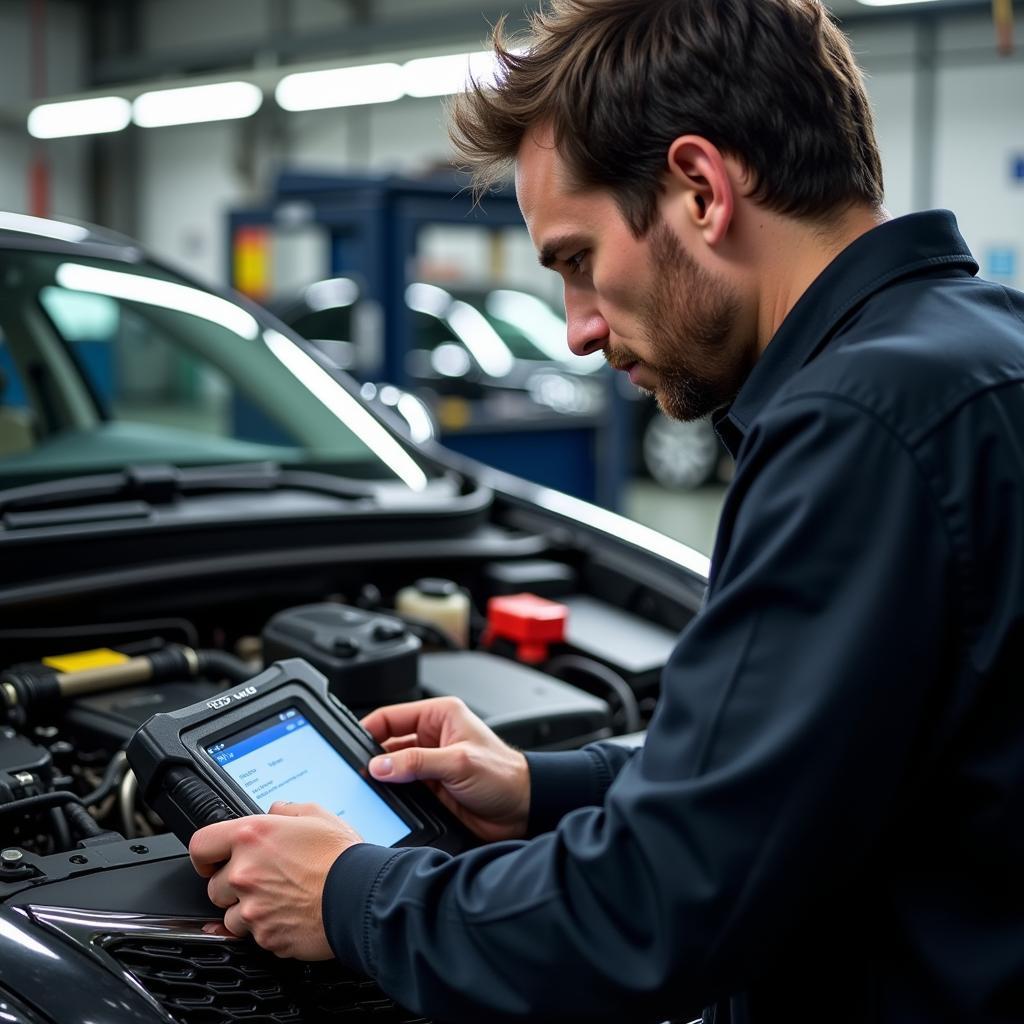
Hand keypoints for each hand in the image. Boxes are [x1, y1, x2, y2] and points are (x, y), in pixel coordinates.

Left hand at [189, 801, 361, 958]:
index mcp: (252, 837)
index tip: (213, 861)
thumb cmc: (341, 856)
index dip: (205, 855)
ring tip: (280, 900)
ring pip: (231, 916)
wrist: (360, 894)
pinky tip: (290, 915)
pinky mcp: (264, 936)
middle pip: (213, 887)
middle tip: (263, 880)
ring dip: (248, 910)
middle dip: (233, 885)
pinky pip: (254, 936)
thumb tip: (275, 811)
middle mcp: (244, 872)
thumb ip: (287, 810)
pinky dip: (267, 929)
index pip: (201, 845)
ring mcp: (252, 908)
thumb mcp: (317, 814)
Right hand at [362, 697, 529, 841]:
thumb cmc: (505, 775)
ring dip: (382, 780)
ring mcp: (430, 764)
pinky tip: (384, 802)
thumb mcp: (458, 762)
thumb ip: (417, 762)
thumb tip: (379, 766)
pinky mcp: (430, 788)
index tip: (349, 747)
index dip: (368, 730)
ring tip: (369, 790)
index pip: (392, 716)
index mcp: (440, 716)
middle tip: (356, 773)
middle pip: (388, 744)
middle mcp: (433, 737)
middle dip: (372, 758)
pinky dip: (391, 795)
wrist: (523, 810)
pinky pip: (401, 789)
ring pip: (392, 769)